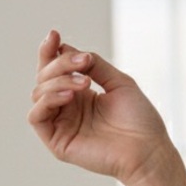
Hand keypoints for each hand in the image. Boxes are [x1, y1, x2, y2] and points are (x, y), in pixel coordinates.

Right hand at [28, 29, 175, 184]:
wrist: (150, 150)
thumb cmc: (141, 121)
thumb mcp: (119, 83)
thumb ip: (94, 65)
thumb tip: (67, 49)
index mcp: (81, 95)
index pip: (55, 70)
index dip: (51, 51)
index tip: (54, 35)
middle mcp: (68, 108)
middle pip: (45, 78)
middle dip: (60, 64)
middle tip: (82, 63)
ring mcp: (62, 125)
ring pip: (39, 93)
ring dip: (58, 81)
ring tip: (85, 82)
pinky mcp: (57, 142)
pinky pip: (36, 116)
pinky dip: (48, 101)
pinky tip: (70, 96)